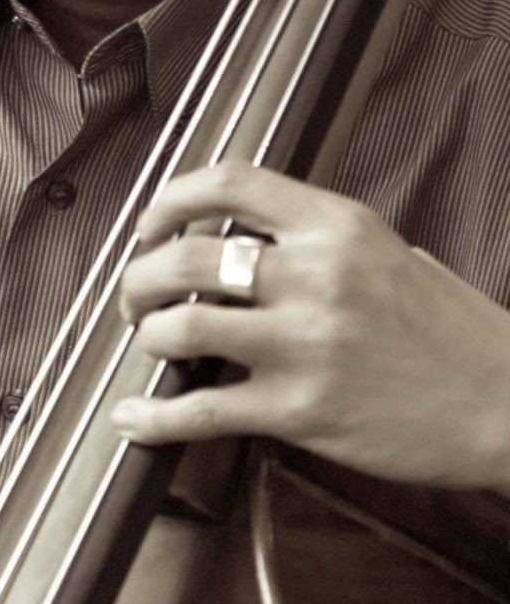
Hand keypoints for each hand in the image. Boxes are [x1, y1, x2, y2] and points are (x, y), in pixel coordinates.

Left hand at [112, 161, 509, 491]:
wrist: (507, 404)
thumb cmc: (453, 334)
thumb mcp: (390, 255)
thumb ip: (318, 242)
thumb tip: (243, 244)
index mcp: (337, 226)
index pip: (229, 183)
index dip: (169, 201)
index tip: (149, 226)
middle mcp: (316, 276)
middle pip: (185, 257)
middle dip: (140, 279)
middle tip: (137, 299)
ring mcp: (305, 344)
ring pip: (180, 327)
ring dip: (148, 337)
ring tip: (152, 345)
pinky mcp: (300, 410)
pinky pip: (200, 411)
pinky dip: (151, 418)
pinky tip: (131, 419)